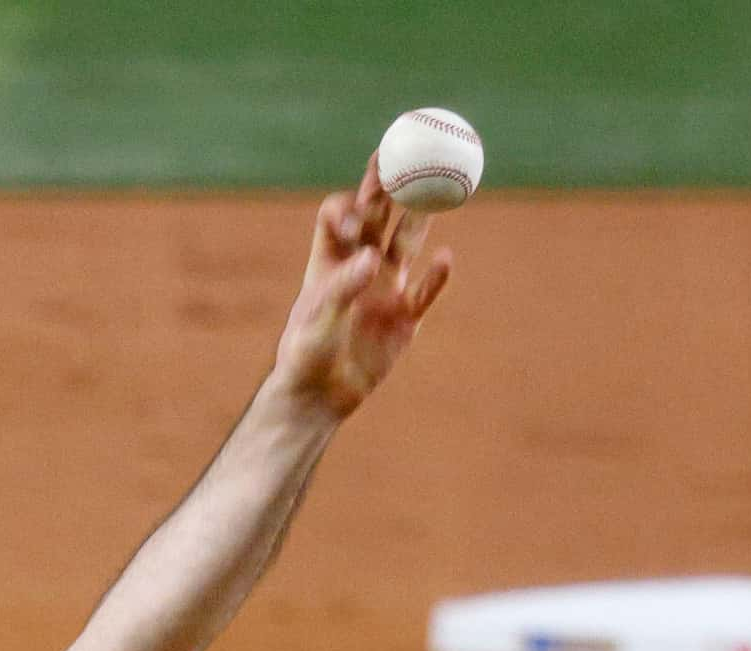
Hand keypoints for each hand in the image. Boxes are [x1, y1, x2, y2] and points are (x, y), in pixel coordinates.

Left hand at [269, 156, 452, 422]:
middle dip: (393, 187)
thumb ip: (343, 287)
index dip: (350, 205)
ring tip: (439, 185)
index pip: (340, 216)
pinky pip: (426, 292)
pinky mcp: (405, 318)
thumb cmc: (305, 355)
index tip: (358, 212)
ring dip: (421, 217)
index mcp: (329, 261)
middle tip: (410, 154)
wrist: (318, 397)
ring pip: (408, 243)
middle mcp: (359, 267)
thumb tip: (371, 260)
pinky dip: (437, 277)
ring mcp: (385, 289)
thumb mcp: (317, 319)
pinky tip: (446, 259)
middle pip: (379, 217)